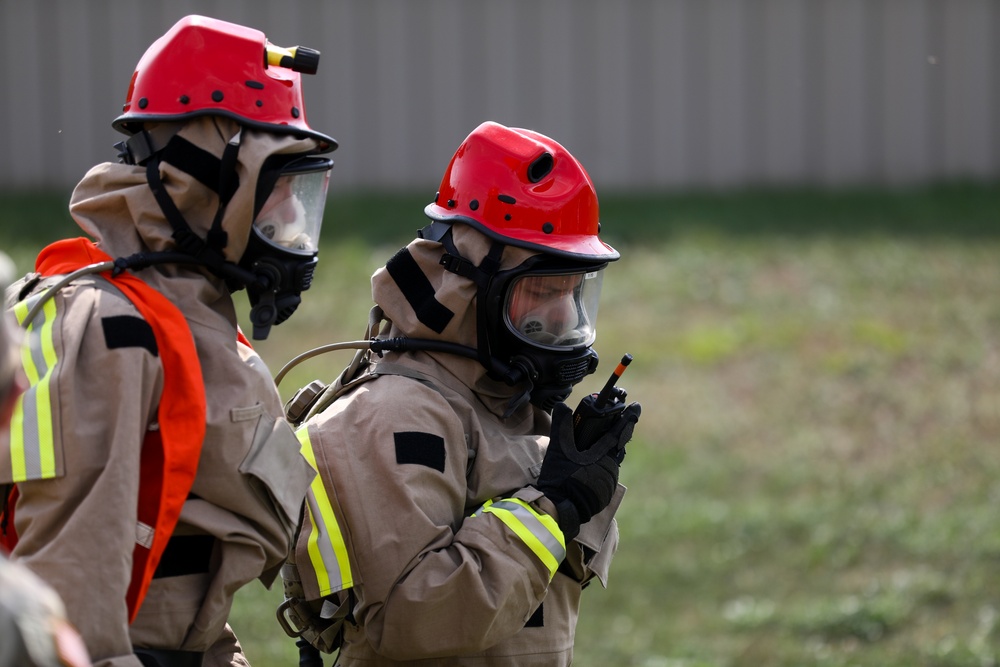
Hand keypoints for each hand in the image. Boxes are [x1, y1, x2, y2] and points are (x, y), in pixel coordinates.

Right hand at [535, 401, 640, 538]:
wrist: (560, 510)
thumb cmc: (560, 478)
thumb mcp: (558, 450)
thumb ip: (561, 426)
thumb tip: (562, 405)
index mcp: (604, 456)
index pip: (619, 433)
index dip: (628, 418)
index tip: (636, 407)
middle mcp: (611, 469)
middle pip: (616, 447)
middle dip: (614, 435)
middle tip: (612, 423)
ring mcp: (609, 483)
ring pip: (612, 461)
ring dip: (607, 452)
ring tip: (598, 444)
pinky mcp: (605, 493)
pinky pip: (607, 474)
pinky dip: (602, 466)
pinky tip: (592, 464)